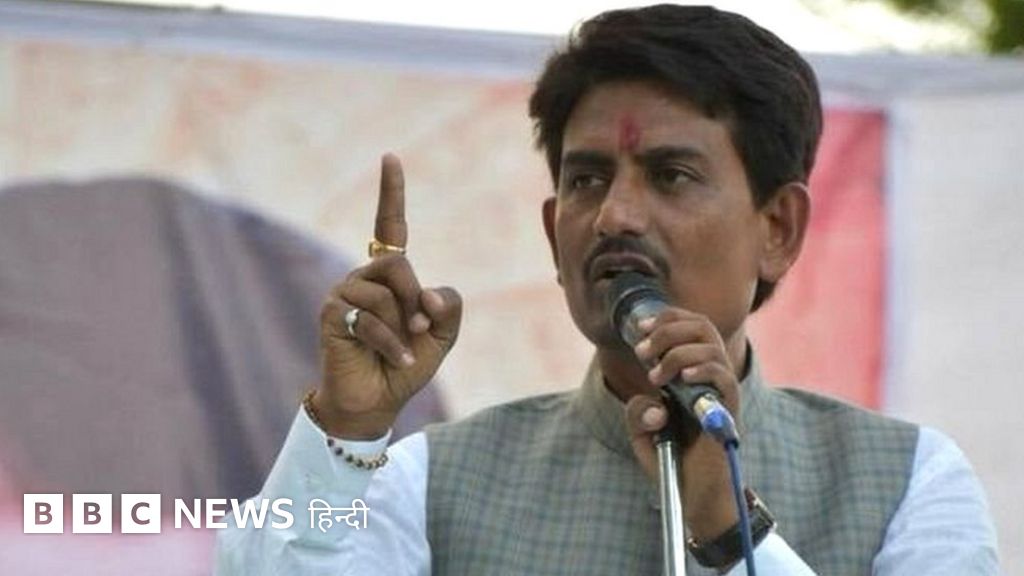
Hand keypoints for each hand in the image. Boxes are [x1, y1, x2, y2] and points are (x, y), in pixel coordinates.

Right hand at [315, 154, 461, 439]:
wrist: (376, 402)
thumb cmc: (406, 364)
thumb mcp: (442, 335)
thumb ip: (449, 307)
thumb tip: (428, 294)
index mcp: (389, 276)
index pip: (390, 228)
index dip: (391, 194)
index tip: (390, 158)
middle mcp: (363, 277)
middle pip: (399, 264)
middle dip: (415, 300)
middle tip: (417, 330)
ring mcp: (344, 293)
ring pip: (387, 293)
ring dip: (403, 327)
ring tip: (398, 348)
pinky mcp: (333, 314)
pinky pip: (372, 318)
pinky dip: (392, 343)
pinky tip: (396, 359)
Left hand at [623, 309, 741, 541]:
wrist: (692, 495)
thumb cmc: (672, 461)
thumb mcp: (642, 432)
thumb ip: (637, 411)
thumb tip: (655, 402)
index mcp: (688, 372)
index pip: (688, 326)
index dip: (666, 318)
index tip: (639, 328)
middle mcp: (707, 376)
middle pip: (701, 326)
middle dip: (668, 330)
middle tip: (643, 352)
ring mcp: (720, 391)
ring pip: (711, 347)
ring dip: (677, 352)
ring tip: (656, 377)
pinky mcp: (729, 410)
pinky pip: (724, 377)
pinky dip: (702, 370)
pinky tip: (681, 380)